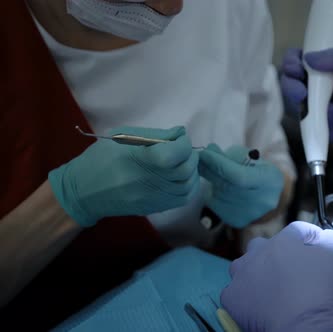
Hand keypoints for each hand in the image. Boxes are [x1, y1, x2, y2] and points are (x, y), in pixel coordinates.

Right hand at [49, 126, 199, 226]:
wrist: (83, 192)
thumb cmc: (100, 159)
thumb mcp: (123, 137)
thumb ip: (155, 135)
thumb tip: (180, 134)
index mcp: (138, 160)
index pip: (173, 154)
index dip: (183, 144)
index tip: (180, 138)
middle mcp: (147, 181)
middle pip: (185, 170)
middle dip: (190, 156)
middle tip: (182, 149)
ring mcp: (152, 198)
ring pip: (187, 186)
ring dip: (192, 171)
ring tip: (183, 162)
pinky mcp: (154, 208)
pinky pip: (182, 199)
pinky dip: (189, 186)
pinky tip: (182, 177)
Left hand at [198, 144, 283, 227]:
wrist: (270, 195)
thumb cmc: (259, 171)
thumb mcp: (251, 158)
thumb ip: (231, 156)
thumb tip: (210, 150)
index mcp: (269, 181)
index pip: (239, 175)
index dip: (219, 164)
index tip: (204, 153)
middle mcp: (261, 201)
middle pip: (227, 186)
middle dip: (210, 170)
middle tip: (198, 159)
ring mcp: (249, 214)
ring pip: (219, 195)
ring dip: (211, 181)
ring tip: (213, 172)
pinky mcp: (237, 220)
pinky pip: (216, 205)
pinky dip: (213, 193)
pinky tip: (218, 187)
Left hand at [221, 222, 332, 331]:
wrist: (304, 325)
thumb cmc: (322, 289)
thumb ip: (331, 238)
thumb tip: (324, 237)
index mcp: (283, 240)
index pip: (297, 230)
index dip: (309, 237)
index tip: (318, 247)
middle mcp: (258, 252)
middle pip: (265, 245)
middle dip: (276, 252)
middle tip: (291, 270)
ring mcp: (241, 274)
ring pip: (244, 265)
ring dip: (255, 271)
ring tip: (270, 287)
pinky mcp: (232, 297)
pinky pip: (236, 291)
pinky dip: (246, 296)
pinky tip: (259, 304)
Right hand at [281, 48, 332, 164]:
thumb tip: (308, 58)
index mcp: (325, 66)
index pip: (299, 56)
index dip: (293, 59)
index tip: (299, 64)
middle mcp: (315, 83)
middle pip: (288, 76)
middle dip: (290, 81)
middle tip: (302, 90)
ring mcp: (312, 103)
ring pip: (290, 96)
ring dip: (295, 96)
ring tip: (309, 101)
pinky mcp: (313, 122)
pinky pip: (300, 118)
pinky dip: (307, 116)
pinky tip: (325, 117)